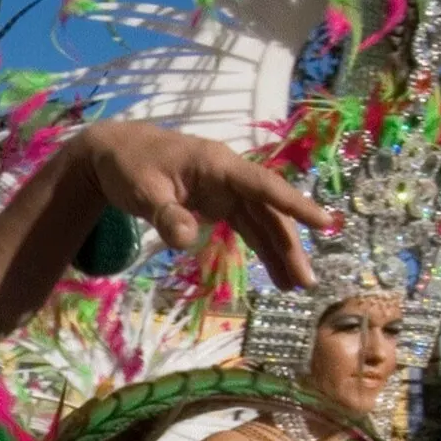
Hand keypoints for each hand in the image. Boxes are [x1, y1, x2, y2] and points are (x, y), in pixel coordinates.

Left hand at [68, 122, 326, 287]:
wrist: (115, 153)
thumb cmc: (130, 166)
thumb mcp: (142, 192)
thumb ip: (166, 215)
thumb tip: (186, 240)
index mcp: (218, 164)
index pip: (263, 185)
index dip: (294, 203)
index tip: (324, 222)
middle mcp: (230, 175)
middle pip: (269, 210)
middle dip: (289, 244)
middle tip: (307, 281)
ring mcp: (226, 189)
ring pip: (262, 221)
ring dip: (279, 251)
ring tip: (297, 286)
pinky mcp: (219, 202)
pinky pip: (248, 226)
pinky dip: (261, 247)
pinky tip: (275, 273)